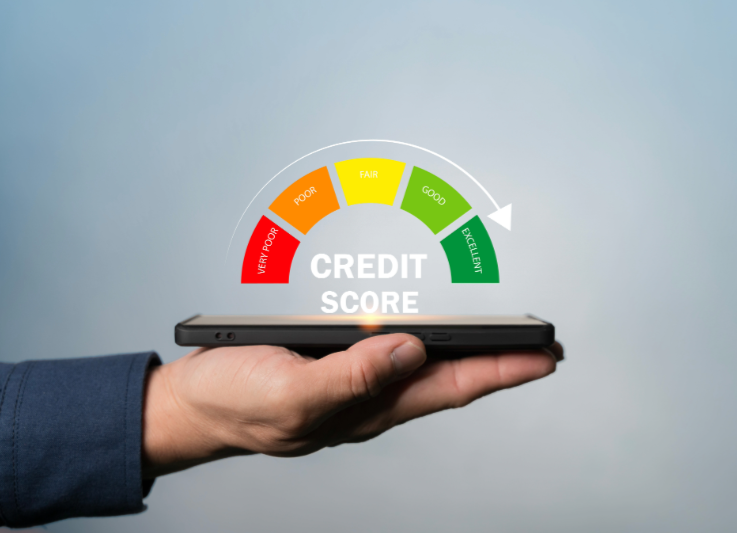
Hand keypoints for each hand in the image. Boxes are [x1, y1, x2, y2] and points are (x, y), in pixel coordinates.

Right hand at [142, 334, 560, 476]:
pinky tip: (425, 329)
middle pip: (448, 374)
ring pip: (422, 361)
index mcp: (367, 407)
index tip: (545, 354)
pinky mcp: (332, 360)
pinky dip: (419, 334)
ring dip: (465, 347)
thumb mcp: (291, 394)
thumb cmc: (234, 404)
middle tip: (541, 344)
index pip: (452, 386)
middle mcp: (368, 395)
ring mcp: (351, 378)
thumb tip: (411, 349)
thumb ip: (352, 377)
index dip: (503, 370)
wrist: (191, 405)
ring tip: (500, 337)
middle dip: (499, 360)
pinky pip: (387, 346)